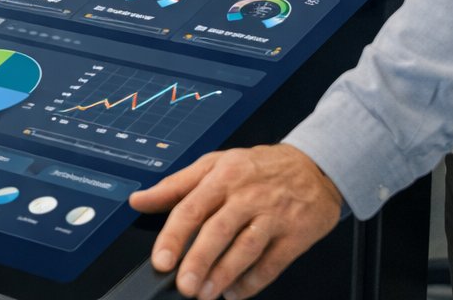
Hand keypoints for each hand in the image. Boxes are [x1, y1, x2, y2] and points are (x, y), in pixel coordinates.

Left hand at [129, 144, 341, 299]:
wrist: (313, 167)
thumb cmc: (258, 168)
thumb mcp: (214, 164)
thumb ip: (175, 186)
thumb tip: (138, 200)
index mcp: (222, 176)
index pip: (192, 207)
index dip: (174, 236)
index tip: (161, 260)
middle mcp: (247, 195)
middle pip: (218, 230)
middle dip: (198, 261)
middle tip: (184, 285)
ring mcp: (273, 214)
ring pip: (246, 247)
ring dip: (224, 274)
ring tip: (206, 293)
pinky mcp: (295, 234)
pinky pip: (272, 262)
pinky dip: (253, 281)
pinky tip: (236, 292)